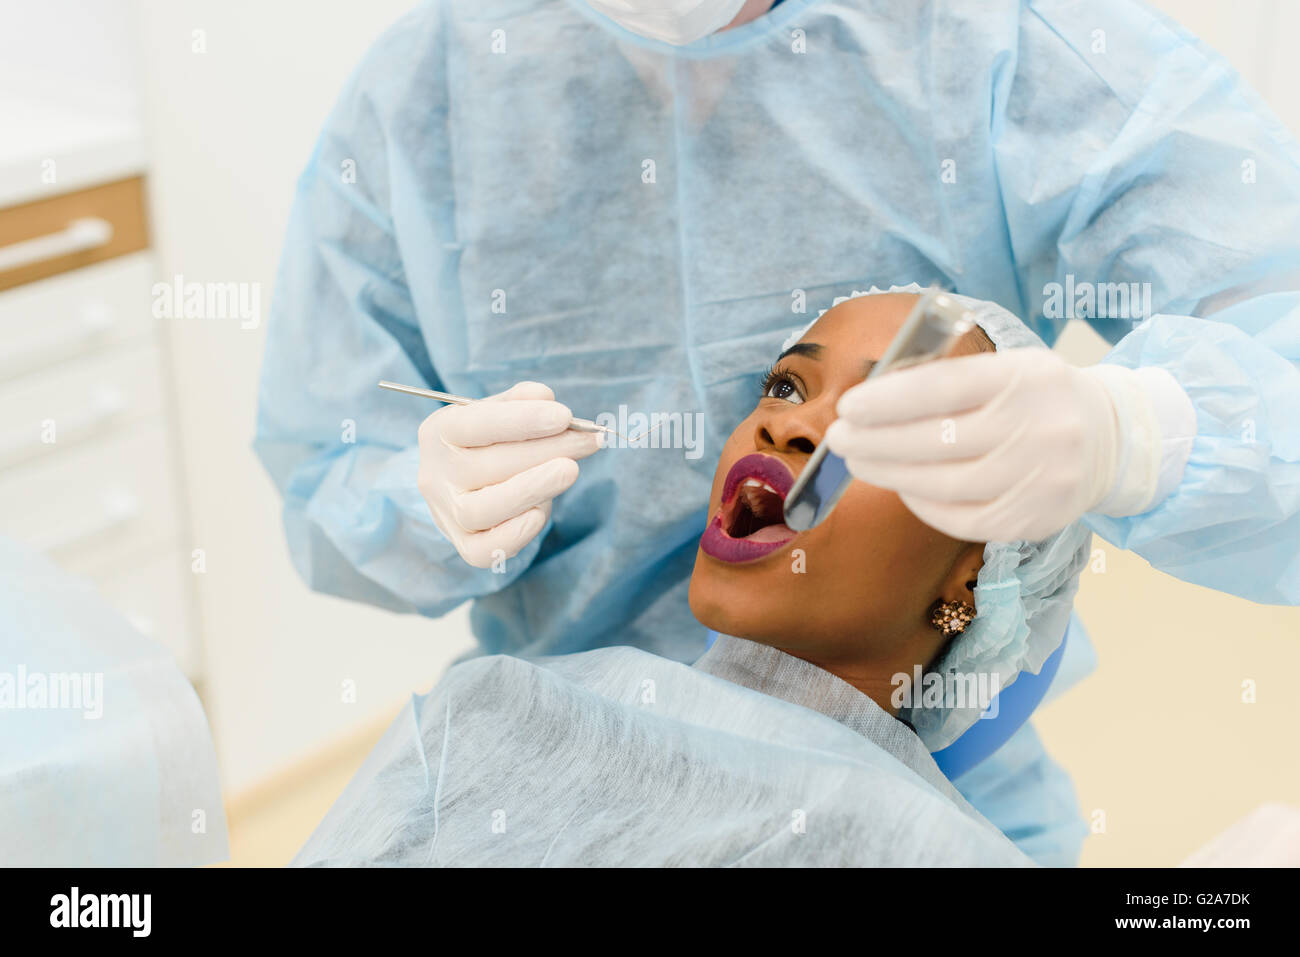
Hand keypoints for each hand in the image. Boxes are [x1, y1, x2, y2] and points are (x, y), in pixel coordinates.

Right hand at [417, 381, 599, 566]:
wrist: (460, 486)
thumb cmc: (486, 443)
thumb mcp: (497, 412)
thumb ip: (519, 401)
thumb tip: (545, 397)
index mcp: (439, 433)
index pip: (475, 424)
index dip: (521, 420)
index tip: (564, 416)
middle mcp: (436, 475)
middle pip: (489, 465)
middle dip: (546, 451)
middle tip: (588, 441)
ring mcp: (447, 514)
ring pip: (483, 510)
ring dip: (533, 489)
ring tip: (570, 471)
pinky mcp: (464, 546)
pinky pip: (484, 552)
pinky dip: (515, 534)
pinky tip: (542, 512)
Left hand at [824, 350, 1122, 541]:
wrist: (1109, 439)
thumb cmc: (1033, 398)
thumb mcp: (1004, 368)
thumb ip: (945, 378)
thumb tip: (871, 401)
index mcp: (1025, 377)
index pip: (944, 388)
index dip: (888, 399)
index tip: (848, 406)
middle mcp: (1038, 428)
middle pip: (938, 440)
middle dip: (876, 440)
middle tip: (839, 438)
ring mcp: (1040, 478)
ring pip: (944, 484)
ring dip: (890, 473)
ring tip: (859, 460)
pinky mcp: (1033, 520)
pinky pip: (961, 519)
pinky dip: (922, 504)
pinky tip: (901, 486)